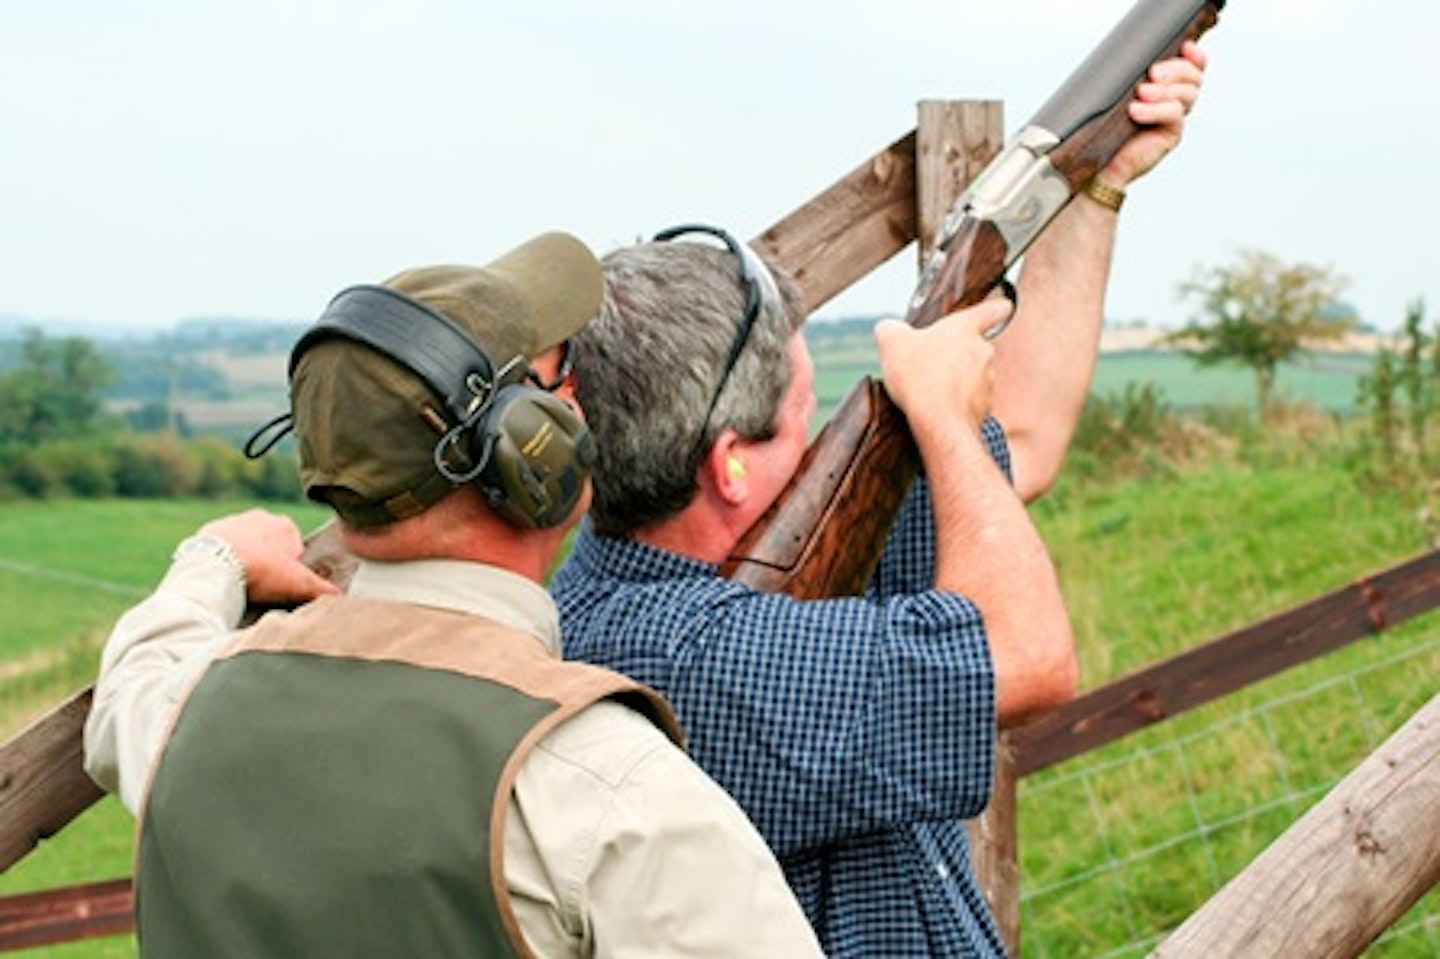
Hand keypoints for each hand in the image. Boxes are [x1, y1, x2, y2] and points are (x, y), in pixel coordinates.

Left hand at [196, 509, 341, 605]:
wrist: (217, 565)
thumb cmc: (262, 571)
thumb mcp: (300, 584)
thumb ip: (324, 589)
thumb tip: (341, 597)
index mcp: (285, 525)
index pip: (294, 547)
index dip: (291, 567)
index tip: (283, 583)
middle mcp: (259, 516)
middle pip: (269, 544)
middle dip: (267, 562)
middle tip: (262, 585)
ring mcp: (233, 522)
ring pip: (245, 544)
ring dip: (245, 560)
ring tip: (241, 584)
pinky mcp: (209, 531)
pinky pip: (221, 547)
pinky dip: (223, 560)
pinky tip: (223, 577)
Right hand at [875, 297, 1006, 433]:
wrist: (939, 423)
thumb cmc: (919, 377)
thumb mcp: (892, 342)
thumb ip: (891, 329)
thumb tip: (889, 329)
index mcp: (965, 329)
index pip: (994, 310)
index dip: (997, 308)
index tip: (1002, 307)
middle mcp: (983, 352)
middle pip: (974, 346)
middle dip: (955, 354)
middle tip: (930, 363)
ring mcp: (987, 381)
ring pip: (973, 375)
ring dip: (955, 380)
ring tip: (929, 389)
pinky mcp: (985, 407)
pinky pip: (970, 400)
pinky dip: (956, 403)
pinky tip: (937, 408)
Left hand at [1099, 39, 1207, 187]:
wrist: (1101, 160)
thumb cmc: (1105, 124)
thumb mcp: (1118, 91)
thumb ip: (1132, 73)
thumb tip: (1133, 54)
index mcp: (1165, 84)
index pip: (1192, 65)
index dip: (1194, 55)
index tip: (1186, 46)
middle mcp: (1174, 99)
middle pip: (1194, 77)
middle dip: (1176, 70)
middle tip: (1153, 73)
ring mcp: (1174, 117)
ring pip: (1187, 94)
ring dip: (1165, 90)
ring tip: (1141, 93)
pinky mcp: (1172, 133)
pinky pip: (1174, 114)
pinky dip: (1156, 110)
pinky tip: (1136, 111)